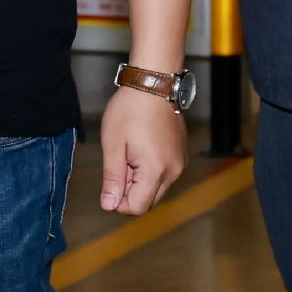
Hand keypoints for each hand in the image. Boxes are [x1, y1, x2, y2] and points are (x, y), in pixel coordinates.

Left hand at [99, 83, 188, 216]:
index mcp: (155, 171)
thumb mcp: (113, 145)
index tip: (111, 180)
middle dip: (129, 191)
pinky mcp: (181, 156)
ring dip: (139, 181)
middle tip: (119, 162)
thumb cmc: (130, 110)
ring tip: (130, 153)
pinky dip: (150, 171)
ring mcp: (180, 163)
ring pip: (156, 189)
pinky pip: (164, 175)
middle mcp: (173, 171)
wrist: (153, 84)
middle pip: (148, 201)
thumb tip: (109, 205)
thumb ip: (112, 179)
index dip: (118, 201)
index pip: (136, 207)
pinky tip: (141, 149)